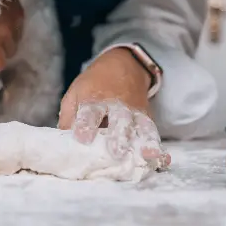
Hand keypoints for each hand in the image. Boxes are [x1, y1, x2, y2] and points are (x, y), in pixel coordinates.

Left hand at [58, 48, 170, 166]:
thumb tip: (63, 145)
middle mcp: (116, 105)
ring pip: (141, 126)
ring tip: (147, 156)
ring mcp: (134, 111)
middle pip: (118, 120)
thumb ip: (68, 119)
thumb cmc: (92, 87)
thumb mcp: (74, 95)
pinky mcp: (146, 118)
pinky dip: (158, 145)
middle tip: (116, 153)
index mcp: (94, 99)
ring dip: (144, 141)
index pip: (89, 112)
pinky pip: (153, 132)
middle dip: (118, 136)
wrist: (122, 66)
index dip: (85, 125)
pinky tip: (163, 159)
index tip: (82, 139)